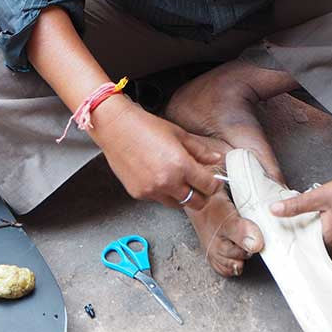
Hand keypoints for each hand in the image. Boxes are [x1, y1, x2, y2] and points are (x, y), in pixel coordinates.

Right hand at [91, 95, 223, 210]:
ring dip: (183, 196)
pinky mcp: (139, 194)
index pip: (209, 186)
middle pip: (197, 203)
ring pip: (178, 205)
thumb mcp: (179, 134)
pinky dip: (164, 192)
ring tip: (179, 180)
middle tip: (200, 185)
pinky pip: (159, 199)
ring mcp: (152, 191)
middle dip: (203, 195)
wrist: (116, 128)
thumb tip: (215, 159)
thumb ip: (200, 151)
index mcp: (181, 165)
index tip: (214, 181)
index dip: (215, 184)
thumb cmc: (145, 126)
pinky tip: (159, 177)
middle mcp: (167, 182)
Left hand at [269, 170, 331, 255]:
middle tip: (303, 221)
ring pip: (331, 243)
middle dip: (310, 234)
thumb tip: (274, 210)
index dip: (297, 238)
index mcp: (330, 239)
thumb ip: (296, 205)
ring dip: (324, 233)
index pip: (306, 247)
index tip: (289, 231)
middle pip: (319, 246)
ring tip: (320, 217)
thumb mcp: (320, 195)